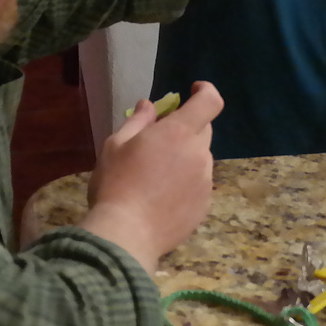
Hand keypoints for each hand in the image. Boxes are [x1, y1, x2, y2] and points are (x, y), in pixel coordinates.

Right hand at [82, 82, 223, 271]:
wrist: (126, 235)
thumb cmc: (116, 184)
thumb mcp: (115, 145)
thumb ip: (138, 121)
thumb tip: (150, 105)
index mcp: (179, 132)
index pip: (210, 102)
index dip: (205, 91)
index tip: (192, 91)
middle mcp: (199, 154)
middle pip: (204, 130)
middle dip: (187, 128)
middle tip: (160, 140)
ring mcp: (205, 182)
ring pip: (201, 159)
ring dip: (186, 157)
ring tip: (157, 175)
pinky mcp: (204, 206)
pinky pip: (199, 184)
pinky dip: (187, 183)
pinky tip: (163, 198)